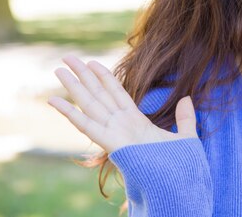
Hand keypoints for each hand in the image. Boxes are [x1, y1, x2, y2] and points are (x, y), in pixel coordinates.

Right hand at [48, 55, 196, 152]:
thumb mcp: (185, 136)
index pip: (117, 92)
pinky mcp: (108, 142)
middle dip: (82, 75)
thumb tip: (187, 98)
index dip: (104, 77)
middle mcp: (120, 124)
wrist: (176, 182)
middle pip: (98, 93)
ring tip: (59, 69)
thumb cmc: (178, 165)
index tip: (93, 62)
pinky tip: (54, 100)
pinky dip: (69, 113)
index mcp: (136, 121)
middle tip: (67, 57)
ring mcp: (112, 132)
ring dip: (73, 86)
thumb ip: (185, 118)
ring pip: (89, 103)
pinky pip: (86, 125)